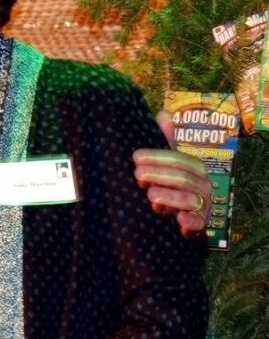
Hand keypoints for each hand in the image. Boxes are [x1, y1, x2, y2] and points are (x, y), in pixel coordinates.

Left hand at [133, 111, 211, 238]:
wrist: (175, 218)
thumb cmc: (168, 184)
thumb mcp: (165, 163)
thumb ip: (165, 140)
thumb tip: (165, 113)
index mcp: (195, 167)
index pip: (179, 159)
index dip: (157, 157)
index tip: (135, 158)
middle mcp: (203, 185)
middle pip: (183, 178)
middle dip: (160, 175)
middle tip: (137, 175)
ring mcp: (203, 205)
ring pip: (190, 198)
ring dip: (170, 196)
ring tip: (150, 195)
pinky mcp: (199, 225)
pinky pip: (198, 222)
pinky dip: (190, 221)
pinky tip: (179, 219)